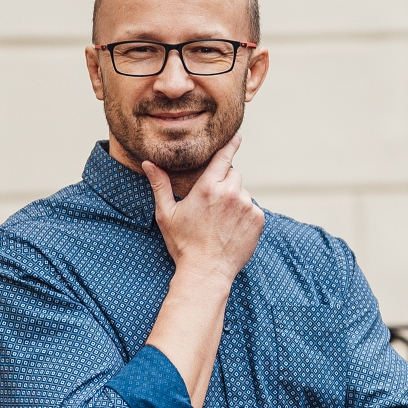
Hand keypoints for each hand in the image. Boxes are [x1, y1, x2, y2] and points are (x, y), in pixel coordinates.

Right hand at [143, 134, 263, 286]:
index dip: (230, 144)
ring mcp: (247, 206)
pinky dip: (245, 215)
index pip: (223, 157)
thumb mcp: (166, 214)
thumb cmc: (183, 244)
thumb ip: (160, 185)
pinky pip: (253, 208)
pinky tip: (231, 229)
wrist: (206, 272)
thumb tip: (148, 163)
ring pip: (244, 192)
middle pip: (233, 174)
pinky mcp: (258, 219)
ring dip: (235, 200)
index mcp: (208, 187)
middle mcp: (231, 193)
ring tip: (221, 222)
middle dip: (225, 183)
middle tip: (213, 205)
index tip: (237, 135)